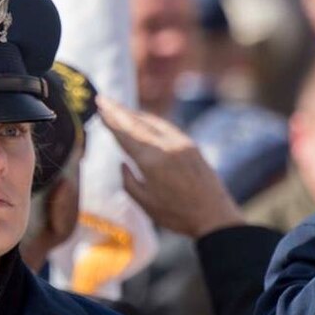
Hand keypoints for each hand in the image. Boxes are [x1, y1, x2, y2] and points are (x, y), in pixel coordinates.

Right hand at [96, 96, 245, 237]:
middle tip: (103, 99)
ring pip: (153, 122)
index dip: (111, 120)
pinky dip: (151, 121)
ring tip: (120, 108)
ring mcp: (181, 143)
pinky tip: (145, 120)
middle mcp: (166, 146)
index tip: (99, 107)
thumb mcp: (145, 203)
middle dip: (118, 110)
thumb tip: (122, 162)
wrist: (215, 216)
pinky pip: (166, 127)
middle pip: (137, 123)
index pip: (125, 135)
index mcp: (151, 161)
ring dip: (134, 114)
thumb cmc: (176, 215)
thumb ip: (129, 181)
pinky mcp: (191, 145)